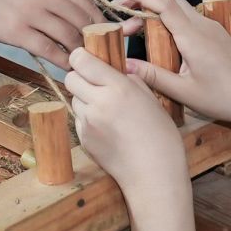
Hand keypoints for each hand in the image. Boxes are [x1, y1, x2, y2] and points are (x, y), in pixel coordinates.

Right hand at [0, 0, 102, 63]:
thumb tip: (69, 13)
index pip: (89, 5)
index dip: (101, 25)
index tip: (104, 39)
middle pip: (85, 23)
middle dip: (95, 42)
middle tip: (99, 58)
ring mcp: (33, 13)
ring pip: (70, 38)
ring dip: (81, 54)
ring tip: (85, 67)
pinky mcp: (17, 31)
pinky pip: (50, 50)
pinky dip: (62, 61)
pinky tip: (66, 69)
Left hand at [65, 38, 190, 190]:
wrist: (154, 173)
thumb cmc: (160, 136)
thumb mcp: (150, 98)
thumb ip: (129, 79)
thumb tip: (114, 70)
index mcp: (118, 88)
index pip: (82, 61)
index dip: (81, 57)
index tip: (87, 58)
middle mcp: (98, 103)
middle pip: (70, 78)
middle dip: (80, 76)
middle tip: (95, 83)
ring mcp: (88, 123)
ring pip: (73, 99)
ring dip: (84, 98)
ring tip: (106, 109)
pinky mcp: (83, 139)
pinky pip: (78, 120)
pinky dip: (87, 119)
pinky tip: (107, 128)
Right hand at [100, 0, 230, 128]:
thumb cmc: (225, 98)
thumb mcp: (185, 92)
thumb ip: (154, 77)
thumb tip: (124, 65)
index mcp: (193, 37)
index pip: (162, 4)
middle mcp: (202, 26)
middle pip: (168, 0)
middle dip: (141, 0)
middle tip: (119, 13)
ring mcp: (210, 28)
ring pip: (178, 8)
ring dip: (154, 12)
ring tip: (133, 29)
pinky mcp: (215, 35)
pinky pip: (187, 19)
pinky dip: (167, 20)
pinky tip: (158, 38)